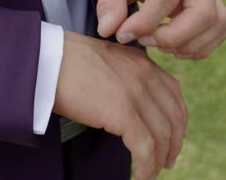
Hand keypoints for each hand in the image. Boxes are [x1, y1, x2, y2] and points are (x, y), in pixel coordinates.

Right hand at [54, 31, 187, 179]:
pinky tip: (141, 176)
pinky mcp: (123, 112)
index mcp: (142, 63)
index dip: (178, 120)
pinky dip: (146, 166)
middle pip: (174, 116)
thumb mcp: (105, 61)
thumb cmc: (66, 61)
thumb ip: (124, 75)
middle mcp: (145, 76)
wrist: (47, 58)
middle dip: (174, 143)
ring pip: (162, 135)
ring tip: (151, 173)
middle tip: (167, 161)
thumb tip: (126, 100)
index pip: (174, 94)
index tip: (173, 136)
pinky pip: (145, 148)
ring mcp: (136, 94)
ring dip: (159, 159)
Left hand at [95, 0, 225, 59]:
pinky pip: (218, 31)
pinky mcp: (212, 5)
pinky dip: (198, 47)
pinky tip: (173, 48)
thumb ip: (109, 1)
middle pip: (203, 12)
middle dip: (173, 37)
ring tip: (158, 45)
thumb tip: (109, 29)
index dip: (145, 22)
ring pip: (217, 23)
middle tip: (144, 41)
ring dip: (188, 45)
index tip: (123, 34)